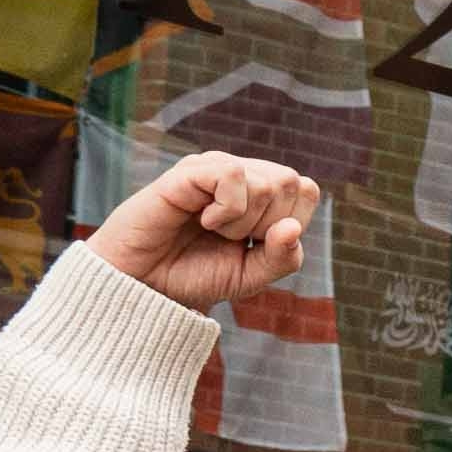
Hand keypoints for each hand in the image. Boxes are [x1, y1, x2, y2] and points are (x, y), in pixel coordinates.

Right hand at [89, 148, 322, 309]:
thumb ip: (281, 258)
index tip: (256, 244)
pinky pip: (233, 175)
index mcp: (259, 192)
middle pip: (291, 183)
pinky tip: (203, 220)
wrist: (145, 284)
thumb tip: (294, 227)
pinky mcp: (189, 171)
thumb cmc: (193, 274)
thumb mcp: (249, 276)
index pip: (306, 190)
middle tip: (232, 239)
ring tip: (212, 231)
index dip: (290, 223)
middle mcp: (239, 173)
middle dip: (268, 225)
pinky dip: (227, 210)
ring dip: (244, 223)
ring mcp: (213, 168)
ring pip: (267, 182)